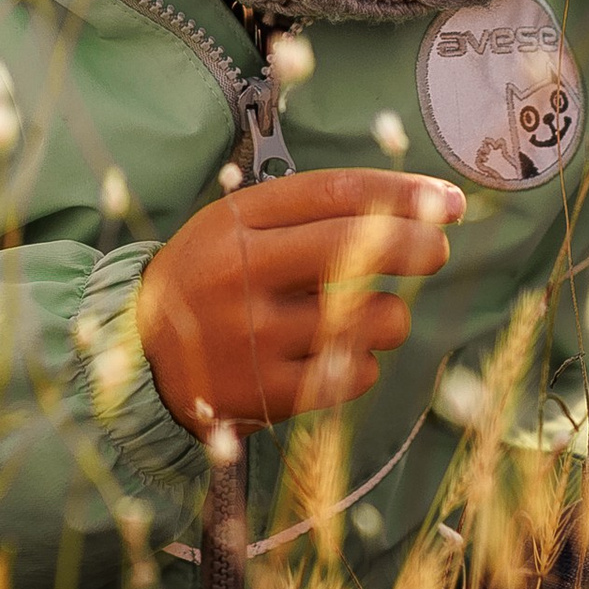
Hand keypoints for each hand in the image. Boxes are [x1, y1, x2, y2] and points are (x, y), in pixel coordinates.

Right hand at [134, 167, 464, 438]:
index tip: (447, 200)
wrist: (141, 356)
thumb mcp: (238, 225)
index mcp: (237, 223)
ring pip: (367, 319)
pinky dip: (362, 362)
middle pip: (354, 249)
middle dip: (415, 247)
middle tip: (437, 249)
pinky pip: (352, 374)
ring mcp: (254, 339)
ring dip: (388, 315)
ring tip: (368, 314)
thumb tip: (418, 206)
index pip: (334, 194)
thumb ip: (312, 212)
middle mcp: (242, 275)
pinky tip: (342, 354)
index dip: (401, 194)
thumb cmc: (208, 277)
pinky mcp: (265, 395)